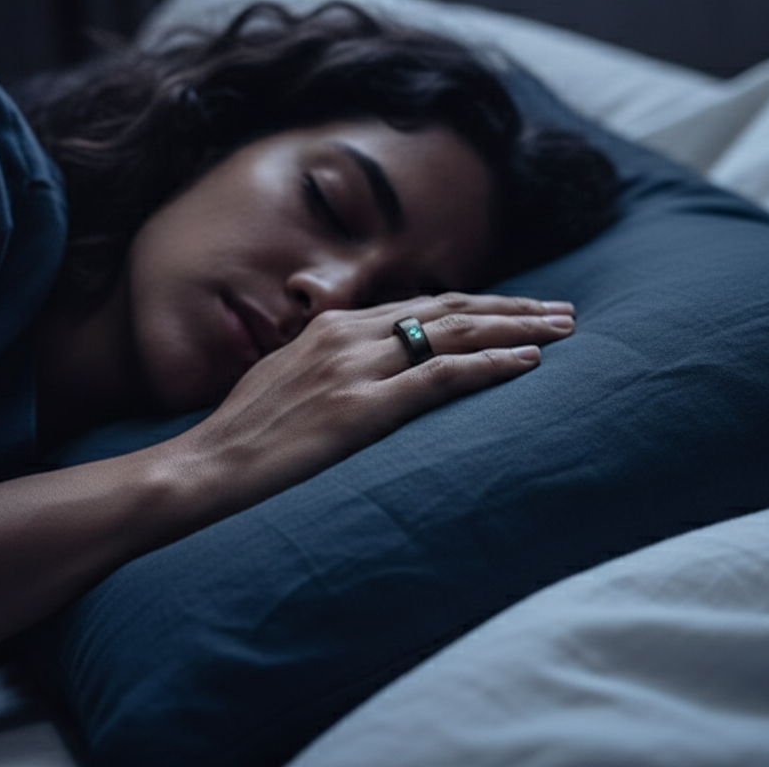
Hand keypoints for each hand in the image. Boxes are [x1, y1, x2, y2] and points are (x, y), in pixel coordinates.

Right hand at [174, 294, 575, 511]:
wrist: (204, 465)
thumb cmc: (241, 430)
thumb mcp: (284, 376)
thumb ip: (327, 360)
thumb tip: (364, 360)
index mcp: (332, 326)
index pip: (423, 304)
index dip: (478, 304)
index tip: (518, 307)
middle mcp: (349, 334)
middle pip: (451, 309)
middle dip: (513, 308)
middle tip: (562, 310)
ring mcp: (357, 368)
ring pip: (456, 334)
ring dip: (517, 329)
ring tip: (563, 330)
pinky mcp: (363, 408)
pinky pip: (442, 378)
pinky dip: (490, 367)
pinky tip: (528, 366)